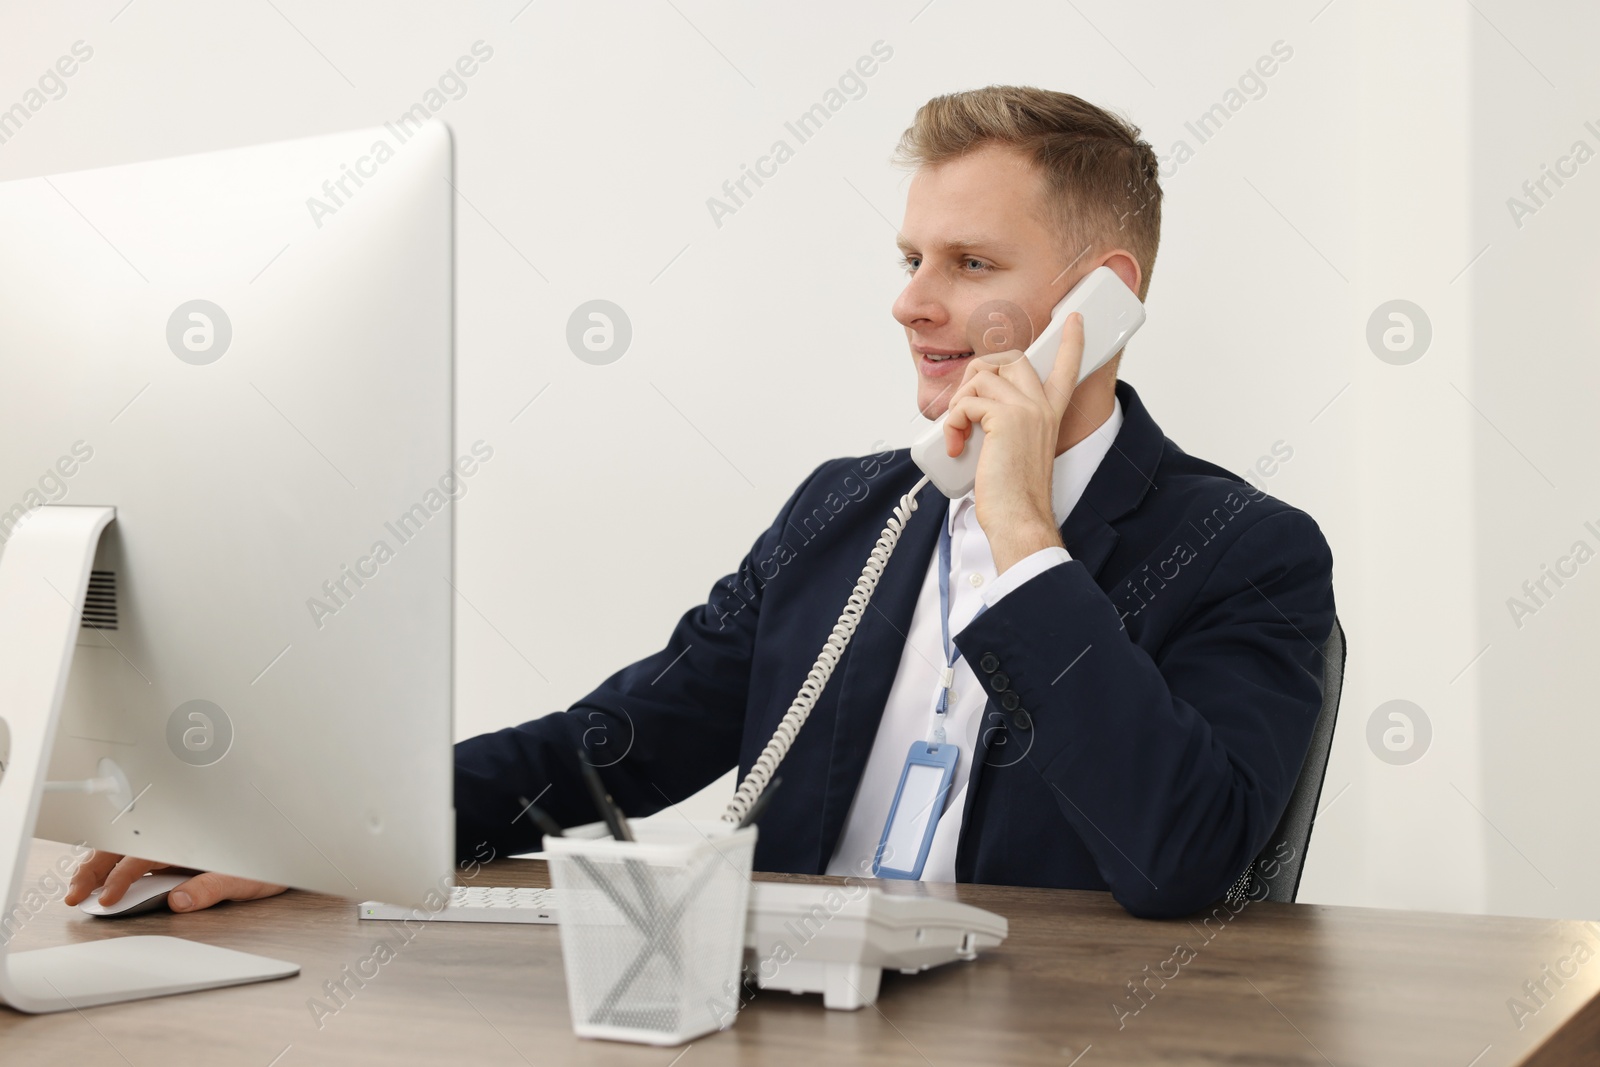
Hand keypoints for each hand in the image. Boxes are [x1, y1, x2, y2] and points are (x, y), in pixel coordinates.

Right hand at [64, 850, 287, 912]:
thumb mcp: (246, 878)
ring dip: (98, 864)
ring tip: (78, 886)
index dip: (119, 879)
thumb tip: (178, 900)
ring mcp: (175, 840)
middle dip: (93, 869)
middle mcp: (177, 834)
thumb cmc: (270, 857)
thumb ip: (212, 888)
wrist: (290, 842)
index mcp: (188, 838)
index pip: (141, 858)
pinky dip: (113, 861)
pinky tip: (101, 876)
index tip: (105, 900)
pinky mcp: (176, 848)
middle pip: (123, 847)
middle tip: (74, 895)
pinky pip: (138, 851)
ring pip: (125, 846)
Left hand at [942, 311, 1084, 572]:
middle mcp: (1042, 406)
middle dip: (977, 373)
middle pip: (1009, 359)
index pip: (1066, 370)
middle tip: (965, 408)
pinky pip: (966, 403)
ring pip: (981, 376)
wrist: (1019, 519)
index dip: (1071, 343)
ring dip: (958, 403)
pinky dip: (952, 423)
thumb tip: (974, 417)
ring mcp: (1026, 409)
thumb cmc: (1013, 496)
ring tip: (958, 434)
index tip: (1074, 321)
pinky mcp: (1005, 417)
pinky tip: (955, 445)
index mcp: (1049, 415)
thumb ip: (1006, 429)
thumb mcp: (1015, 453)